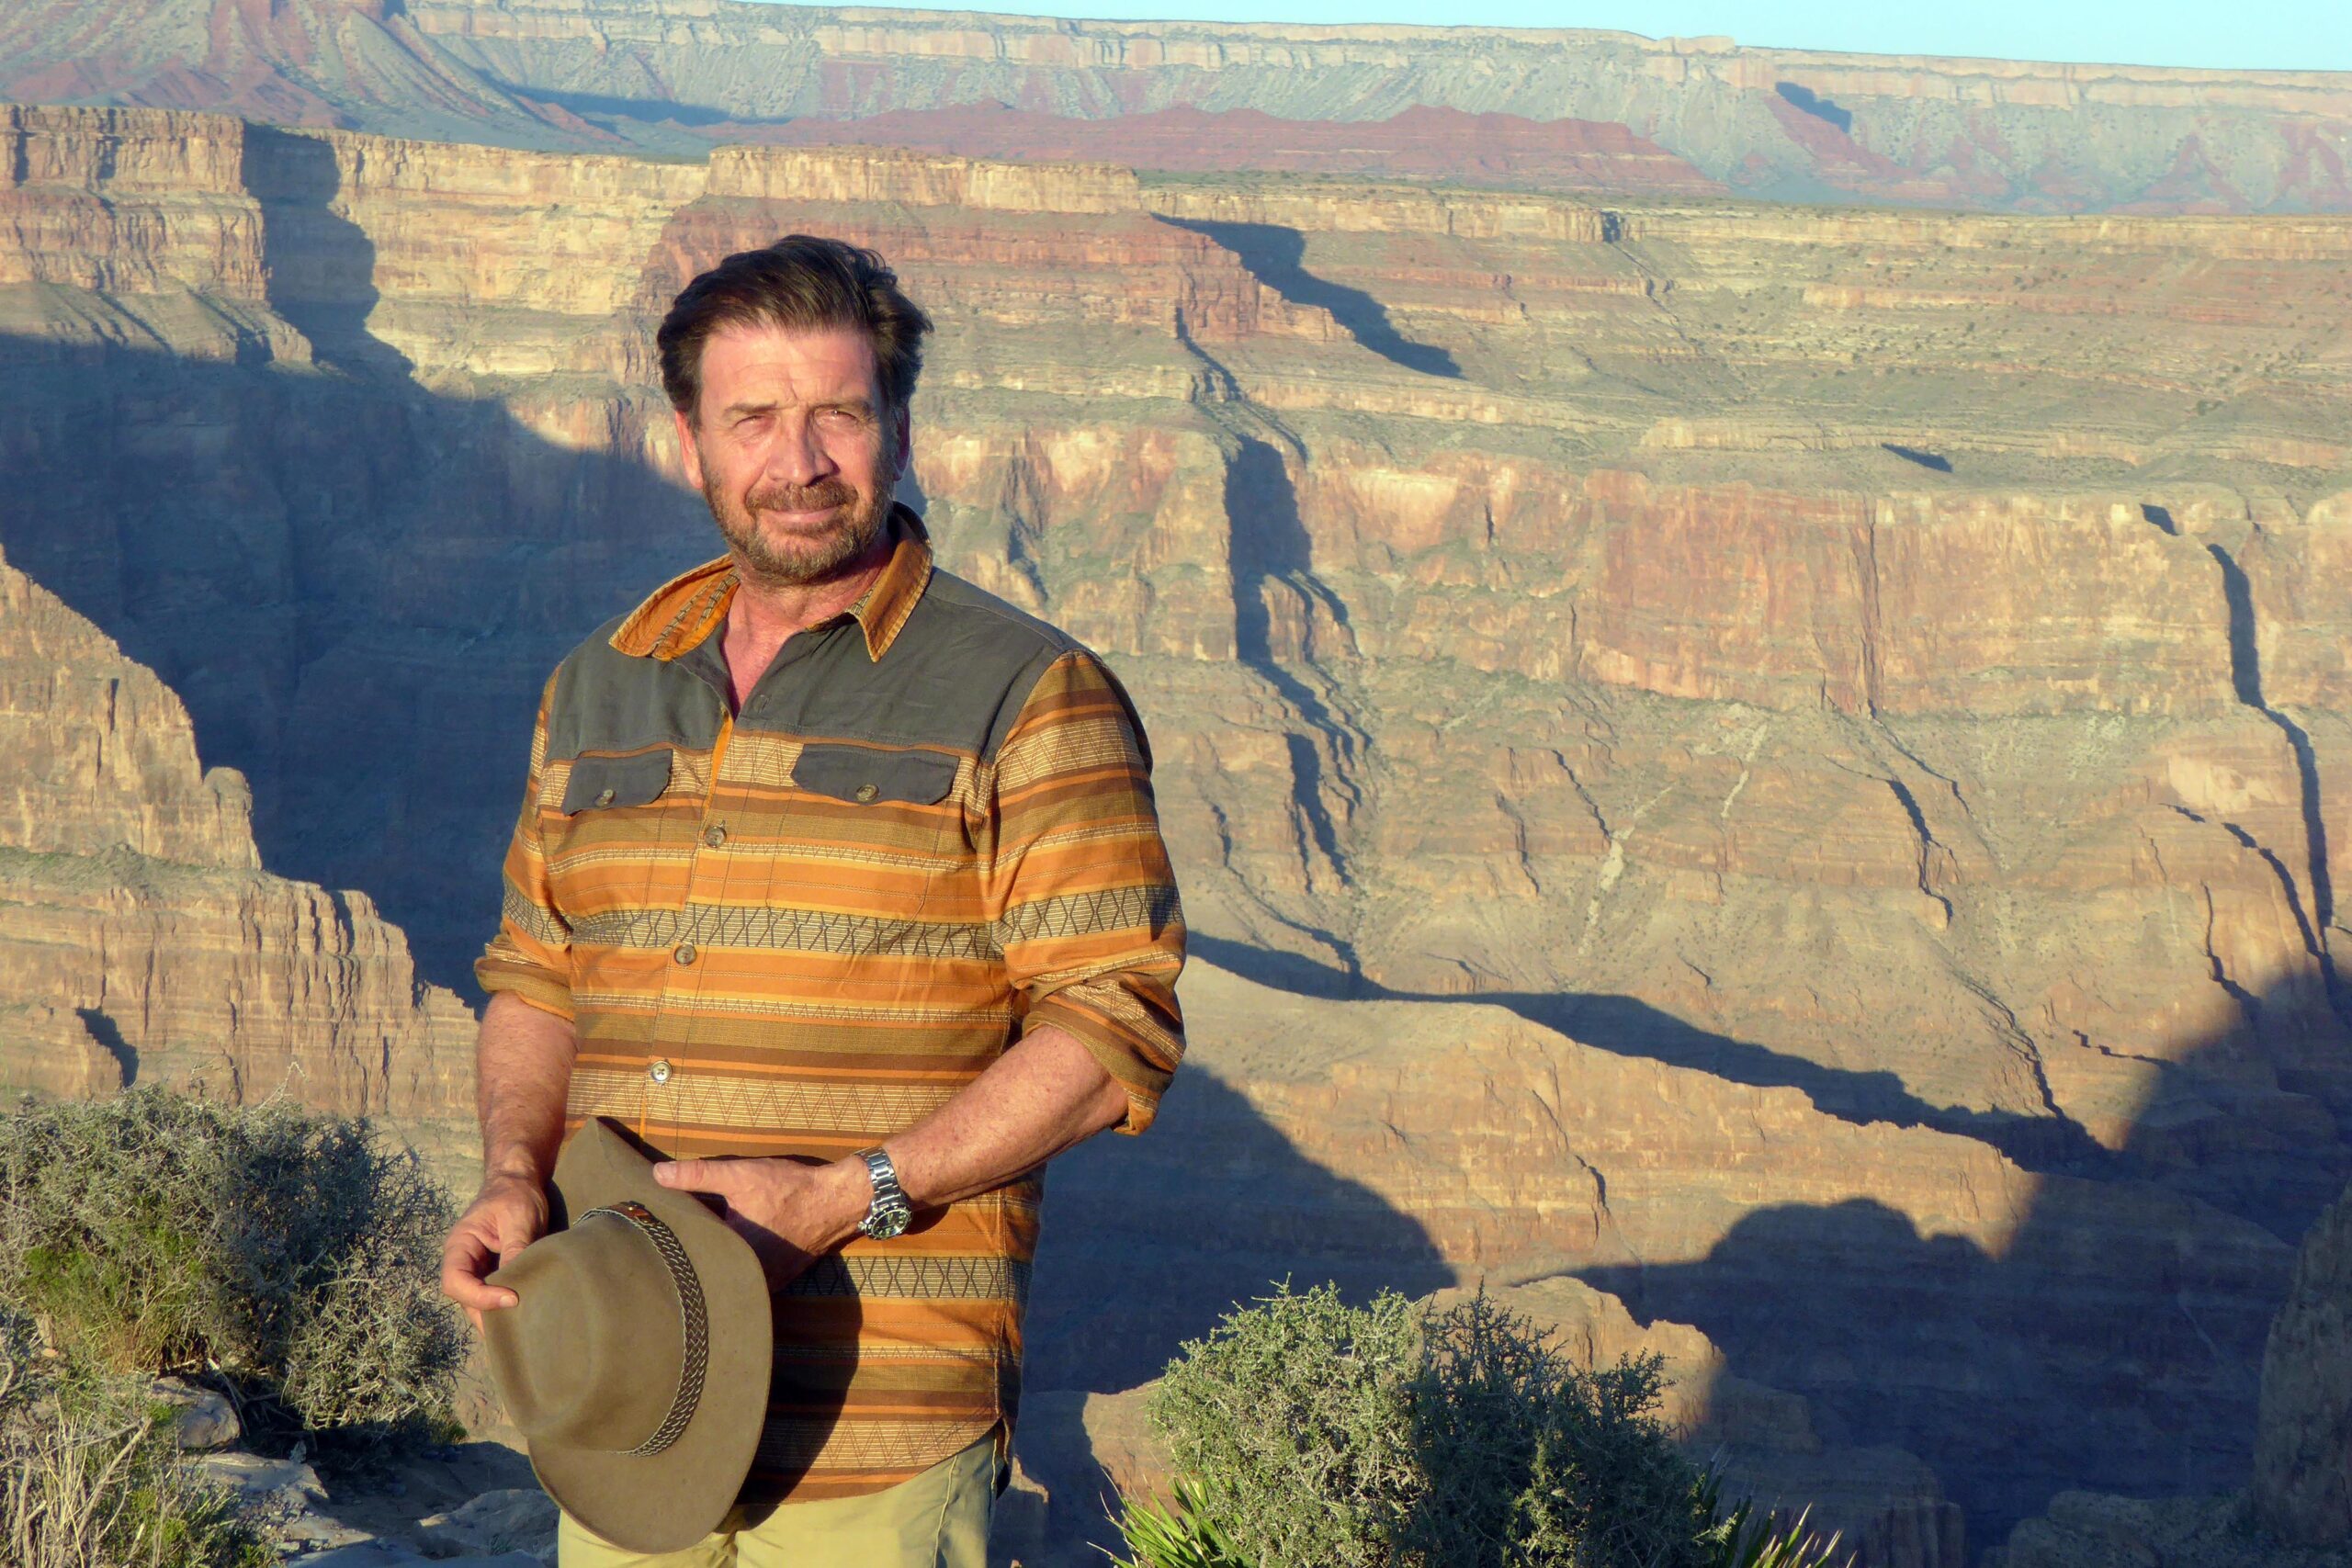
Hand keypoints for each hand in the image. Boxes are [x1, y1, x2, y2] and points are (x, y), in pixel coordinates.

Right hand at [441, 1170, 549, 1330]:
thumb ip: (515, 1249)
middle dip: (486, 1315)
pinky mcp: (492, 1272)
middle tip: (515, 1328)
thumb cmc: (516, 1195)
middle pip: (465, 1298)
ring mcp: (476, 1268)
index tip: (511, 1299)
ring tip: (519, 1328)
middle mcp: (463, 1261)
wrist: (519, 1182)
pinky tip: (521, 1316)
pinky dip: (503, 1308)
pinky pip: (491, 1294)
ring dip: (494, 1316)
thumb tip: (515, 1285)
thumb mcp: (519, 1218)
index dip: (479, 1296)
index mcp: (460, 1245)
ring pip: (477, 1301)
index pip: (456, 1281)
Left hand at [653, 1155, 867, 1288]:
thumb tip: (657, 1174)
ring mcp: (766, 1282)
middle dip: (694, 1258)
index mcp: (732, 1254)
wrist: (837, 1201)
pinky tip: (732, 1253)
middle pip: (710, 1270)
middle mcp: (749, 1276)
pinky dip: (740, 1268)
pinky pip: (750, 1279)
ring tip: (697, 1252)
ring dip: (718, 1265)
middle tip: (670, 1248)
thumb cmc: (790, 1189)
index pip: (690, 1255)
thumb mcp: (740, 1175)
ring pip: (730, 1277)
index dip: (674, 1246)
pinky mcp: (779, 1280)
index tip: (657, 1239)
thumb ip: (697, 1176)